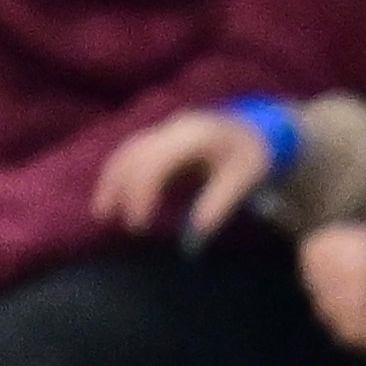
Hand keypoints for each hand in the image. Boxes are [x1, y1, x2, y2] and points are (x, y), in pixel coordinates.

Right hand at [99, 107, 276, 242]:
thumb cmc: (255, 156)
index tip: (138, 225)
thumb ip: (218, 205)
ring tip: (102, 212)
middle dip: (119, 190)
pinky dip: (118, 173)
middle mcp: (172, 128)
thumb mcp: (245, 180)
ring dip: (111, 181)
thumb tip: (193, 237)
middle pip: (133, 156)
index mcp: (193, 136)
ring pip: (126, 152)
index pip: (154, 164)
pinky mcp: (161, 136)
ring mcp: (164, 129)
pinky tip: (113, 195)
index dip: (141, 194)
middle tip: (113, 223)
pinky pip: (131, 152)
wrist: (264, 128)